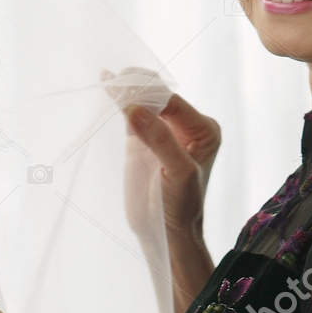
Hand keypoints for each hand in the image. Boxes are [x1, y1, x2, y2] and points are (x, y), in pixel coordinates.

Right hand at [103, 74, 220, 237]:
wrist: (167, 234)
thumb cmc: (182, 206)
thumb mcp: (178, 173)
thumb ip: (159, 140)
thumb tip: (133, 107)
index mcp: (203, 129)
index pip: (172, 101)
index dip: (148, 92)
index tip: (123, 86)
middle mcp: (186, 126)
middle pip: (158, 97)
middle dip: (136, 87)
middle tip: (112, 78)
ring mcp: (163, 132)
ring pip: (144, 103)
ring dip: (127, 92)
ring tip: (107, 79)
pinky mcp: (144, 141)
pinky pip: (133, 117)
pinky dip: (121, 104)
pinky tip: (108, 88)